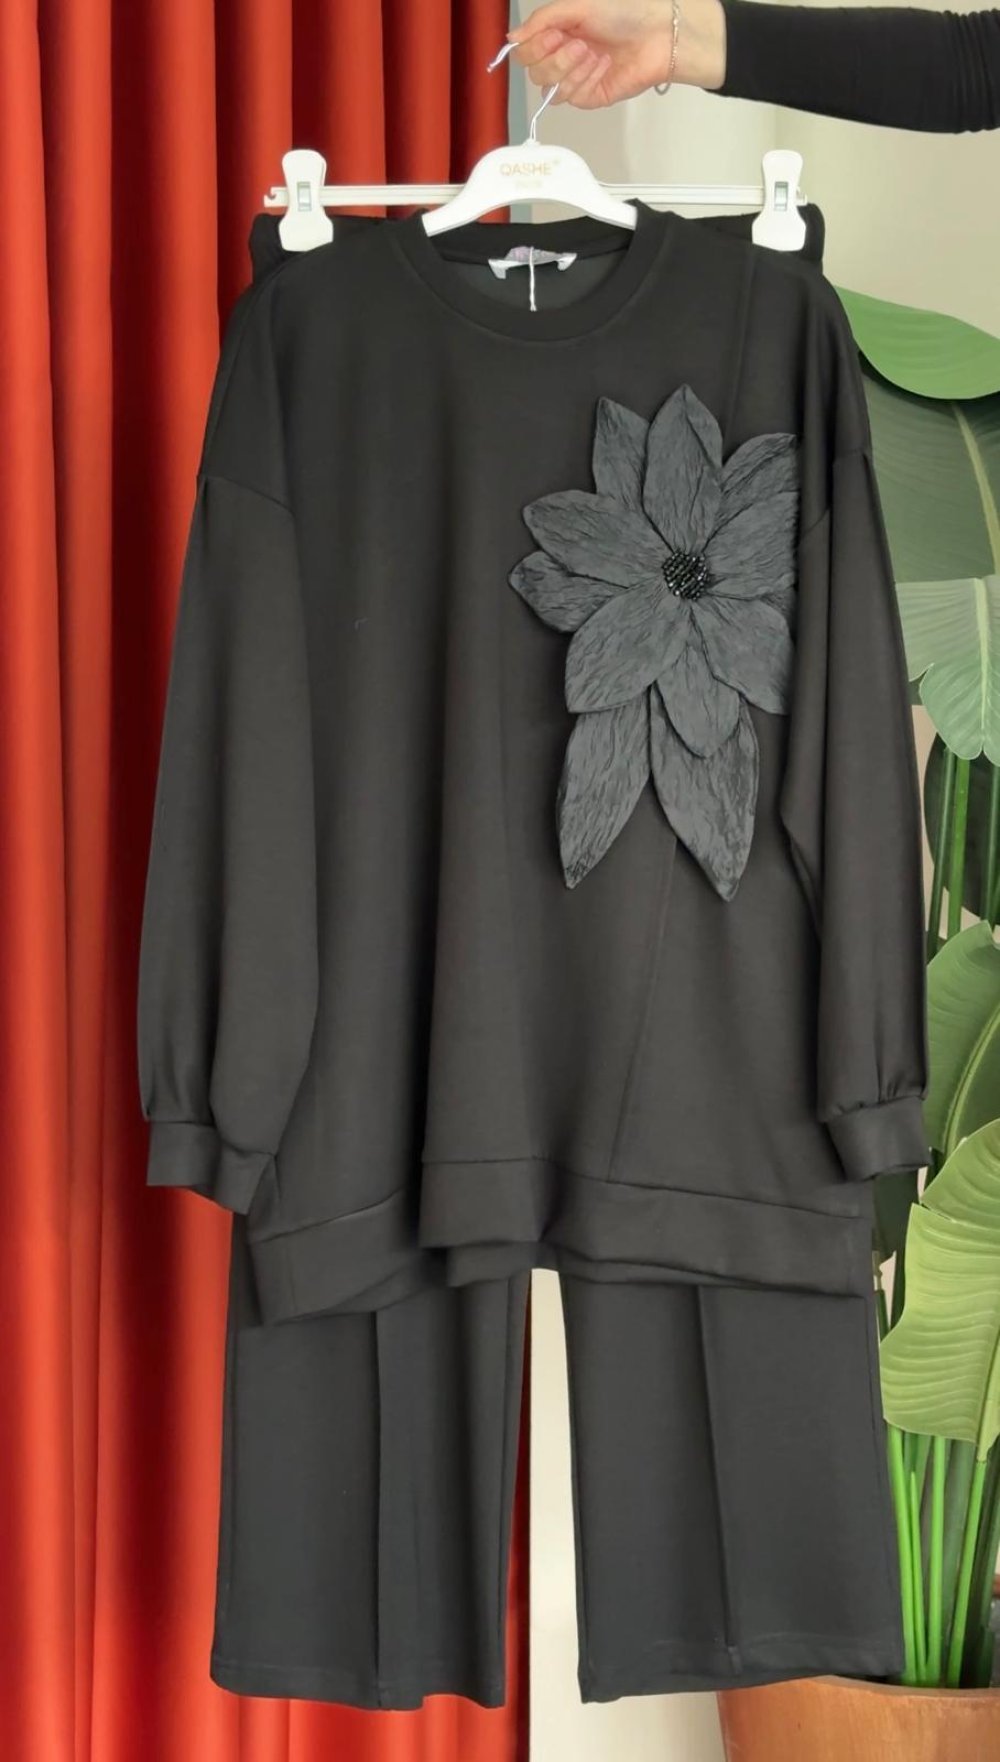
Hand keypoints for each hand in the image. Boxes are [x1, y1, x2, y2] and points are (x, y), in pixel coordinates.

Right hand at [506, 0, 727, 106]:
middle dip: (556, 59)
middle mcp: (561, 58)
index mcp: (555, 34)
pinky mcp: (590, 97)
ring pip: (551, 90)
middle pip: (535, 74)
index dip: (534, 48)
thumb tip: (512, 37)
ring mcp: (575, 80)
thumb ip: (542, 20)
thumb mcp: (577, 6)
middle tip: (579, 43)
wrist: (656, 36)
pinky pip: (573, 98)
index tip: (553, 35)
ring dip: (572, 69)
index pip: (523, 53)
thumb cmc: (624, 15)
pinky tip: (603, 65)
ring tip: (594, 52)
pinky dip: (587, 79)